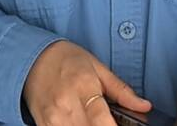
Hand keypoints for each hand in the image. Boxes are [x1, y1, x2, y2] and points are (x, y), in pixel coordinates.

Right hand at [22, 40, 150, 125]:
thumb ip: (121, 90)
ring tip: (97, 122)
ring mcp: (52, 118)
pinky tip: (81, 124)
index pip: (101, 120)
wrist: (32, 57)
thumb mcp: (97, 67)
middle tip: (111, 123)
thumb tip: (144, 106)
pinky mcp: (43, 125)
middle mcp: (66, 105)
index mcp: (83, 86)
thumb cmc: (66, 59)